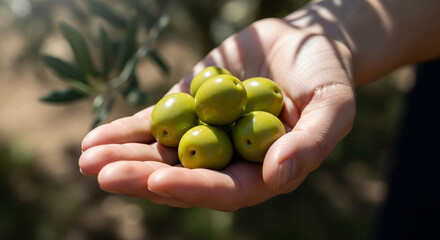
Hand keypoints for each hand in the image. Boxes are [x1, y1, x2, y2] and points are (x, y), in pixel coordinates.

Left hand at [79, 17, 355, 210]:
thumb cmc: (325, 79)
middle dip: (141, 177)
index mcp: (260, 172)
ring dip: (123, 157)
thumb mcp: (332, 107)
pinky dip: (124, 131)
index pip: (224, 190)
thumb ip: (310, 144)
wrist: (303, 44)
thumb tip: (276, 175)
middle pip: (182, 176)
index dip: (191, 187)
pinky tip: (93, 138)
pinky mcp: (187, 108)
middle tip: (102, 175)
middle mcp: (228, 160)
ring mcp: (204, 135)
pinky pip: (153, 124)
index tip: (155, 182)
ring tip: (86, 159)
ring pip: (161, 153)